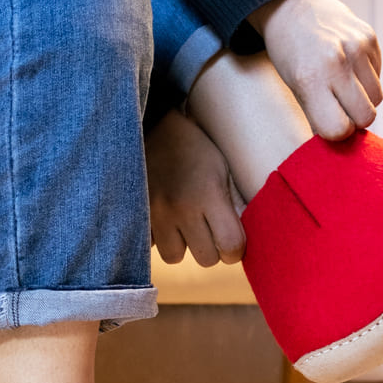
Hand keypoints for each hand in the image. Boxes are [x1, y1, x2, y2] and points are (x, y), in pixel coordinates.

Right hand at [145, 108, 245, 266]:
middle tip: (209, 231)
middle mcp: (181, 208)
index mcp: (209, 194)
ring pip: (175, 256)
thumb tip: (245, 237)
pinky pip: (151, 245)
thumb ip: (232, 202)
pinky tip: (164, 218)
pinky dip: (160, 237)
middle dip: (211, 249)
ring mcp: (155, 213)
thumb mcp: (222, 167)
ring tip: (184, 224)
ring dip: (183, 246)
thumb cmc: (196, 146)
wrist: (152, 124)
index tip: (233, 242)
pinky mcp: (137, 214)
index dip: (235, 250)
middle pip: (205, 258)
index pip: (231, 246)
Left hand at [248, 0, 382, 139]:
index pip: (340, 129)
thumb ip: (318, 115)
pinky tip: (348, 66)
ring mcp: (357, 47)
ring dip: (362, 99)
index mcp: (311, 79)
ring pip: (377, 99)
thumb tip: (342, 143)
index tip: (329, 124)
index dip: (336, 132)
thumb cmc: (290, 54)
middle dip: (354, 119)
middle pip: (366, 117)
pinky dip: (366, 79)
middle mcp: (337, 62)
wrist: (291, 7)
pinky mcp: (370, 37)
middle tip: (338, 108)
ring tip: (342, 85)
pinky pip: (378, 76)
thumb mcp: (294, 87)